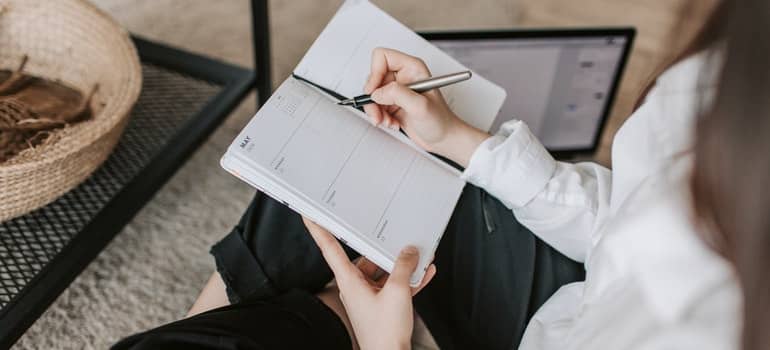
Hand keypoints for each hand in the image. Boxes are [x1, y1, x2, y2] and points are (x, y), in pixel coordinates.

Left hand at [303, 217, 435, 349]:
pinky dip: (407, 279)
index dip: (319, 230)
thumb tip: (408, 252)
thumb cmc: (385, 332)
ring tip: (418, 258)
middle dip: (384, 250)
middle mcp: (355, 286)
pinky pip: (393, 285)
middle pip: (366, 258)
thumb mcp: (398, 292)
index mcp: (349, 280)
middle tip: (397, 239)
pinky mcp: (380, 305)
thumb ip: (403, 267)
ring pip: (383, 272)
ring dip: (401, 266)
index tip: (310, 216)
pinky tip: (423, 273)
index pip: (329, 248)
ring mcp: (368, 296)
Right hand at [363, 47, 488, 166]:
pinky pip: (376, 106)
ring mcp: (398, 90)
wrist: (444, 139)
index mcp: (412, 68)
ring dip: (376, 110)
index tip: (374, 91)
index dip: (374, 73)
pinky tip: (392, 123)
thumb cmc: (441, 121)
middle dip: (374, 98)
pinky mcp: (393, 103)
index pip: (382, 57)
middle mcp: (404, 76)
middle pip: (374, 77)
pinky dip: (380, 117)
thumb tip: (377, 92)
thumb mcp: (420, 106)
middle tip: (379, 112)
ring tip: (387, 121)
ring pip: (373, 94)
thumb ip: (397, 94)